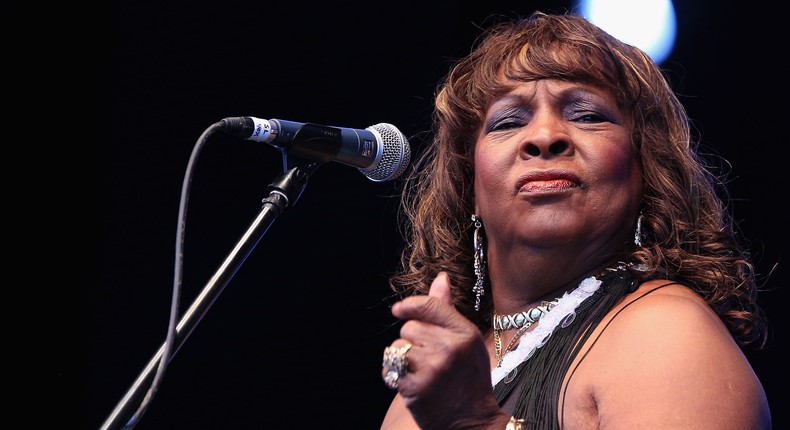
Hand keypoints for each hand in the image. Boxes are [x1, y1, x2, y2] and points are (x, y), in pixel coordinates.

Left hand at [387, 272, 504, 428]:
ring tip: (421, 373)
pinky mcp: (417, 387)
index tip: (398, 310)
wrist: (472, 422)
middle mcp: (450, 348)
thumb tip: (440, 278)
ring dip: (402, 359)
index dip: (408, 305)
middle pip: (409, 327)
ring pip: (398, 347)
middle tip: (427, 359)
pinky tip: (410, 384)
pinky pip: (390, 368)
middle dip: (412, 341)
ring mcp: (433, 368)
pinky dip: (394, 376)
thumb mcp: (467, 341)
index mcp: (465, 333)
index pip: (429, 305)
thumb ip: (447, 311)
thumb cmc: (469, 378)